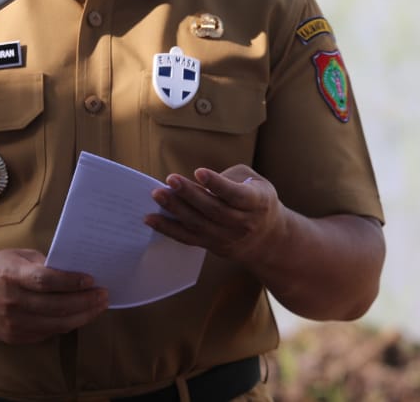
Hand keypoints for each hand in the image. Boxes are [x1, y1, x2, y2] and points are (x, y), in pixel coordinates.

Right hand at [0, 248, 107, 343]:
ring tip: (98, 306)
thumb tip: (75, 269)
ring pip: (55, 324)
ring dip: (82, 316)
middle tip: (103, 295)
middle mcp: (12, 301)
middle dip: (85, 301)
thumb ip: (43, 263)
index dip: (71, 281)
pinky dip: (66, 325)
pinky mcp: (14, 337)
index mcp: (11, 275)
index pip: (46, 280)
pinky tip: (80, 316)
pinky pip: (47, 333)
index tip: (91, 280)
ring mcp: (13, 323)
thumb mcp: (17, 256)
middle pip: (55, 306)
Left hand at [146, 165, 285, 264]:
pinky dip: (168, 229)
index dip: (217, 184)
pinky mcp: (212, 246)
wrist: (268, 238)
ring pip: (198, 225)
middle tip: (170, 180)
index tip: (199, 172)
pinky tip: (151, 219)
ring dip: (176, 210)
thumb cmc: (257, 199)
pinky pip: (188, 239)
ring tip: (158, 194)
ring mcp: (227, 238)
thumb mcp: (254, 181)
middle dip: (189, 194)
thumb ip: (228, 178)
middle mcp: (243, 223)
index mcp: (257, 202)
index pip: (236, 194)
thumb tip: (196, 182)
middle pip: (213, 210)